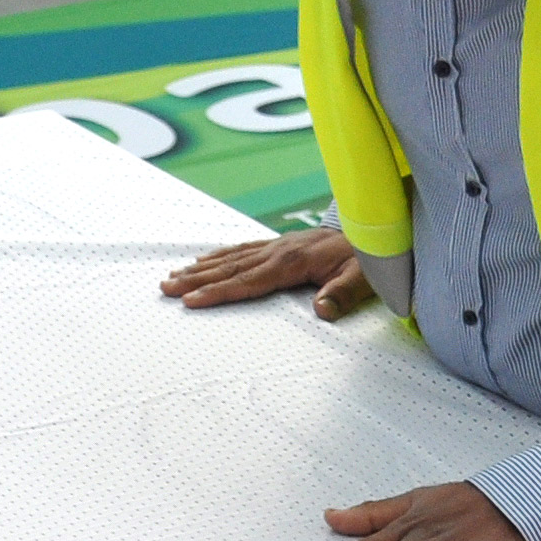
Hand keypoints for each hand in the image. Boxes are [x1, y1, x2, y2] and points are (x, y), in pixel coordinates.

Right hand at [163, 225, 372, 316]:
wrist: (375, 229)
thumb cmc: (368, 258)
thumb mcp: (363, 279)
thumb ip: (342, 295)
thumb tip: (321, 311)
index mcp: (293, 262)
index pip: (248, 281)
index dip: (219, 292)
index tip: (192, 301)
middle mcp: (278, 251)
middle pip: (229, 268)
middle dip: (195, 280)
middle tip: (165, 289)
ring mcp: (276, 245)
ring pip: (231, 257)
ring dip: (200, 269)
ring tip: (172, 277)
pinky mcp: (279, 244)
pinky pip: (241, 248)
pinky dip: (218, 255)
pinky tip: (202, 260)